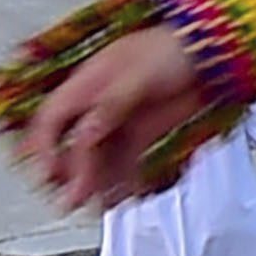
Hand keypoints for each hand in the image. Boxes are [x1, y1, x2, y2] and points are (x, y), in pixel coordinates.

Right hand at [18, 30, 210, 211]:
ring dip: (94, 183)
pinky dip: (122, 180)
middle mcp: (99, 105)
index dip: (44, 146)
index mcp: (88, 84)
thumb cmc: (172, 50)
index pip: (53, 118)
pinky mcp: (142, 134)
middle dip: (69, 174)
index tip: (47, 173)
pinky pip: (125, 162)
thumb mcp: (134, 76)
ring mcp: (121, 121)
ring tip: (95, 205)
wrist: (211, 56)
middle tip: (68, 201)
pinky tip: (121, 195)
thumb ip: (108, 107)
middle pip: (73, 145)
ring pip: (99, 158)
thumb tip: (85, 134)